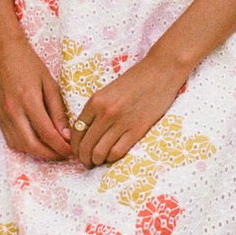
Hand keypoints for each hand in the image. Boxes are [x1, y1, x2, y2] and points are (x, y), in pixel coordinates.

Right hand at [0, 36, 73, 161]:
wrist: (1, 52)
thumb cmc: (26, 63)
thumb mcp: (49, 83)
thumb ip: (57, 110)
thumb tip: (66, 133)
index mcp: (28, 101)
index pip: (47, 134)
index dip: (61, 147)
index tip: (71, 150)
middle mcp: (13, 112)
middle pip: (32, 146)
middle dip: (50, 155)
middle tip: (64, 155)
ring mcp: (3, 116)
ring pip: (20, 146)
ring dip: (37, 153)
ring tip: (52, 150)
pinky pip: (10, 140)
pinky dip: (24, 146)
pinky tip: (35, 143)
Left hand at [70, 51, 190, 168]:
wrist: (161, 72)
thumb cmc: (136, 80)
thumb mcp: (109, 91)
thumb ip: (96, 109)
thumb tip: (84, 131)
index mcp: (95, 101)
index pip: (76, 131)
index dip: (74, 146)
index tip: (77, 152)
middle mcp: (105, 113)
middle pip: (86, 144)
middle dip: (83, 157)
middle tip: (86, 162)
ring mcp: (121, 122)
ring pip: (99, 152)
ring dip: (96, 161)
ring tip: (97, 162)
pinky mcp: (137, 129)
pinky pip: (117, 152)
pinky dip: (112, 158)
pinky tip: (112, 156)